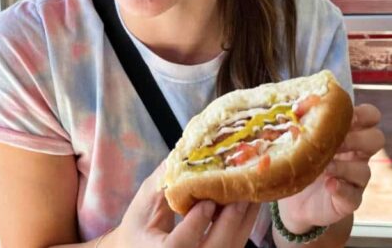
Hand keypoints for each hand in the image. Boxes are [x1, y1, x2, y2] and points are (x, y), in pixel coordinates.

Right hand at [110, 160, 260, 247]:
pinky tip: (248, 199)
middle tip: (240, 191)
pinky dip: (244, 222)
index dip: (196, 224)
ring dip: (244, 218)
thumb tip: (181, 154)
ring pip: (231, 247)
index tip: (208, 202)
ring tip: (251, 189)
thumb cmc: (140, 231)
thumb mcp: (142, 207)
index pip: (179, 245)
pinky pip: (236, 243)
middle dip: (230, 220)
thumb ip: (161, 184)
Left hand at [276, 103, 384, 232]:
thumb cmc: (301, 160)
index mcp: (350, 133)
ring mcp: (355, 179)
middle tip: (337, 143)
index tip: (349, 116)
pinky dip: (341, 188)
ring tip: (325, 166)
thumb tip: (297, 106)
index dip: (365, 114)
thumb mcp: (302, 137)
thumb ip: (305, 120)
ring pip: (365, 170)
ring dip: (345, 166)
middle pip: (376, 139)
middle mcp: (357, 155)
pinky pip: (353, 195)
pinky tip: (328, 184)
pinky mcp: (349, 200)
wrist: (295, 198)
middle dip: (358, 138)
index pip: (371, 117)